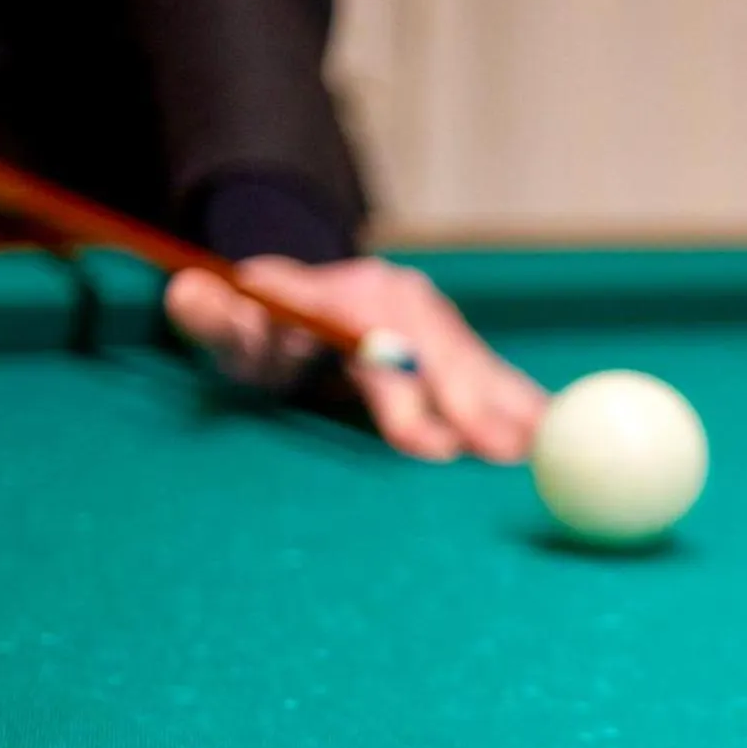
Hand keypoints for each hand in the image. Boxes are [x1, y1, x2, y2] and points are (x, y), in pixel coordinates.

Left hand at [164, 255, 546, 462]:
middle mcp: (397, 299)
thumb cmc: (259, 333)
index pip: (374, 341)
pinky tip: (554, 432)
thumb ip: (210, 317)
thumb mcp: (226, 330)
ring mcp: (433, 319)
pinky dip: (524, 402)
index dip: (401, 392)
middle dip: (470, 404)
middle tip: (496, 454)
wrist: (296, 305)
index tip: (424, 441)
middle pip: (440, 353)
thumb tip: (191, 293)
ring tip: (545, 446)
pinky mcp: (456, 344)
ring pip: (476, 362)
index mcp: (340, 294)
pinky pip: (495, 373)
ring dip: (510, 406)